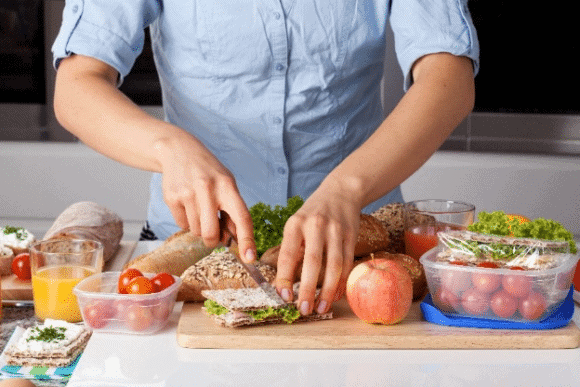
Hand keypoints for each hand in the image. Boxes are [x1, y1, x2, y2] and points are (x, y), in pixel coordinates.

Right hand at [157, 134, 255, 260]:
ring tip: (199, 208)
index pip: (242, 217)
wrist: (178, 150)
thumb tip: (236, 240)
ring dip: (200, 228)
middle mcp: (208, 189)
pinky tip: (187, 204)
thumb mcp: (226, 184)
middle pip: (211, 233)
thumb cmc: (208, 172)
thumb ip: (232, 210)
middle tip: (214, 234)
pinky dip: (187, 221)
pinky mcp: (172, 197)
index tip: (250, 257)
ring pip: (196, 231)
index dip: (247, 239)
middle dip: (213, 240)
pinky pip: (182, 225)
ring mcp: (188, 193)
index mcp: (227, 186)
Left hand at [275, 188, 361, 314]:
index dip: (285, 277)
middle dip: (308, 289)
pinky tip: (335, 295)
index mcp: (295, 223)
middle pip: (313, 262)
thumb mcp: (296, 223)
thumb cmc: (313, 213)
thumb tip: (285, 283)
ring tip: (320, 308)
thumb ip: (292, 248)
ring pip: (334, 266)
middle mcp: (316, 225)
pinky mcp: (352, 235)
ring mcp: (336, 230)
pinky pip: (347, 263)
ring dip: (327, 291)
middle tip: (303, 310)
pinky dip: (341, 282)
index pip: (288, 254)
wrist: (341, 191)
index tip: (284, 297)